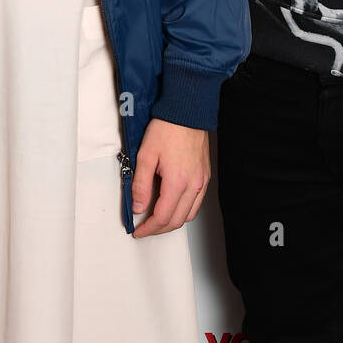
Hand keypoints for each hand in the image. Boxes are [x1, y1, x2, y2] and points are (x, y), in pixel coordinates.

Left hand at [130, 117, 210, 237]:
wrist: (186, 112)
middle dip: (158, 229)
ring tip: (156, 219)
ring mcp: (201, 181)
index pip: (162, 217)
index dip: (148, 228)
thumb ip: (140, 184)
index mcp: (177, 182)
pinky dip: (184, 211)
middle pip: (176, 221)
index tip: (138, 230)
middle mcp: (193, 185)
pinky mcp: (205, 176)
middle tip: (145, 228)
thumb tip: (138, 207)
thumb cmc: (166, 129)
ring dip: (172, 222)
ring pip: (189, 215)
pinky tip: (173, 206)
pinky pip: (196, 203)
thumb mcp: (145, 155)